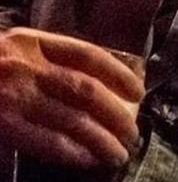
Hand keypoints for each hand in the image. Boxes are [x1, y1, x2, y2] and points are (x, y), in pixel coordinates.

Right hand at [0, 27, 144, 168]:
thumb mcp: (6, 53)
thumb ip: (39, 62)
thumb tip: (87, 87)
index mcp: (28, 42)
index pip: (87, 54)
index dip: (118, 72)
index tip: (138, 90)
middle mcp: (23, 65)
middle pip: (86, 90)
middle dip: (115, 114)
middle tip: (133, 131)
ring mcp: (11, 96)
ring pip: (73, 118)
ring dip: (102, 138)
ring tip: (118, 152)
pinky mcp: (2, 125)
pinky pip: (48, 142)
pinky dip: (74, 152)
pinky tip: (89, 160)